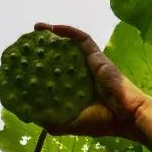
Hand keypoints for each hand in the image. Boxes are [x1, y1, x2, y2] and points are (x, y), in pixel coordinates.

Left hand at [34, 24, 151, 138]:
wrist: (127, 117)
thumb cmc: (102, 122)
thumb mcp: (72, 124)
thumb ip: (53, 122)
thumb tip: (31, 117)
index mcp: (75, 90)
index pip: (55, 75)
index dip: (40, 69)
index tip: (25, 66)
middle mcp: (81, 75)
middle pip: (60, 56)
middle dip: (44, 49)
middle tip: (27, 45)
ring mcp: (89, 64)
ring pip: (70, 44)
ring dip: (54, 34)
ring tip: (37, 28)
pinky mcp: (97, 56)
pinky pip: (82, 39)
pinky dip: (68, 31)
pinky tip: (53, 27)